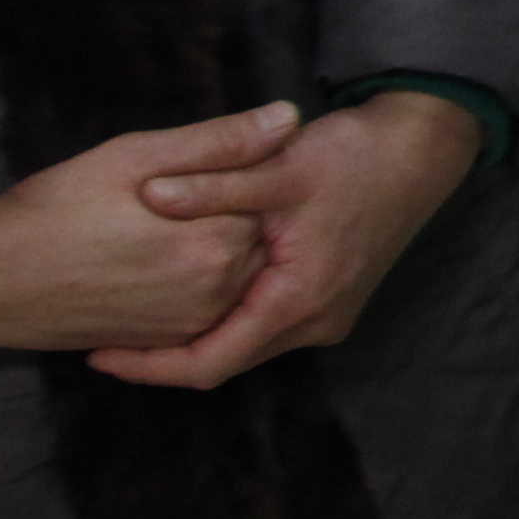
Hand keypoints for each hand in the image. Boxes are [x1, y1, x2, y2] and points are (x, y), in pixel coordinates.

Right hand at [0, 106, 291, 353]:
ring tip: (157, 229)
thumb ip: (219, 141)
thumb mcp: (134, 156)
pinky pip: (207, 310)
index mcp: (218, 241)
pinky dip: (195, 283)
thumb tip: (290, 118)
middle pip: (257, 240)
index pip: (269, 198)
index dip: (239, 175)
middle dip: (233, 214)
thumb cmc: (55, 208)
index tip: (200, 166)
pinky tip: (156, 261)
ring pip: (235, 276)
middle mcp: (217, 291)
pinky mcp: (164, 343)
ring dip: (215, 250)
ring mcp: (191, 324)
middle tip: (170, 200)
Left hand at [92, 94, 484, 389]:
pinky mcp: (328, 300)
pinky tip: (188, 298)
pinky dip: (221, 322)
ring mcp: (326, 315)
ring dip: (192, 340)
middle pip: (224, 363)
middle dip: (162, 359)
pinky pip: (262, 329)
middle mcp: (316, 322)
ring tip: (134, 322)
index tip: (98, 354)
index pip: (211, 362)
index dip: (149, 367)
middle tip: (102, 339)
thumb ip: (213, 183)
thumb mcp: (279, 165)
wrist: (420, 151)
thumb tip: (149, 193)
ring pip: (243, 347)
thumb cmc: (354, 157)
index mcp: (300, 299)